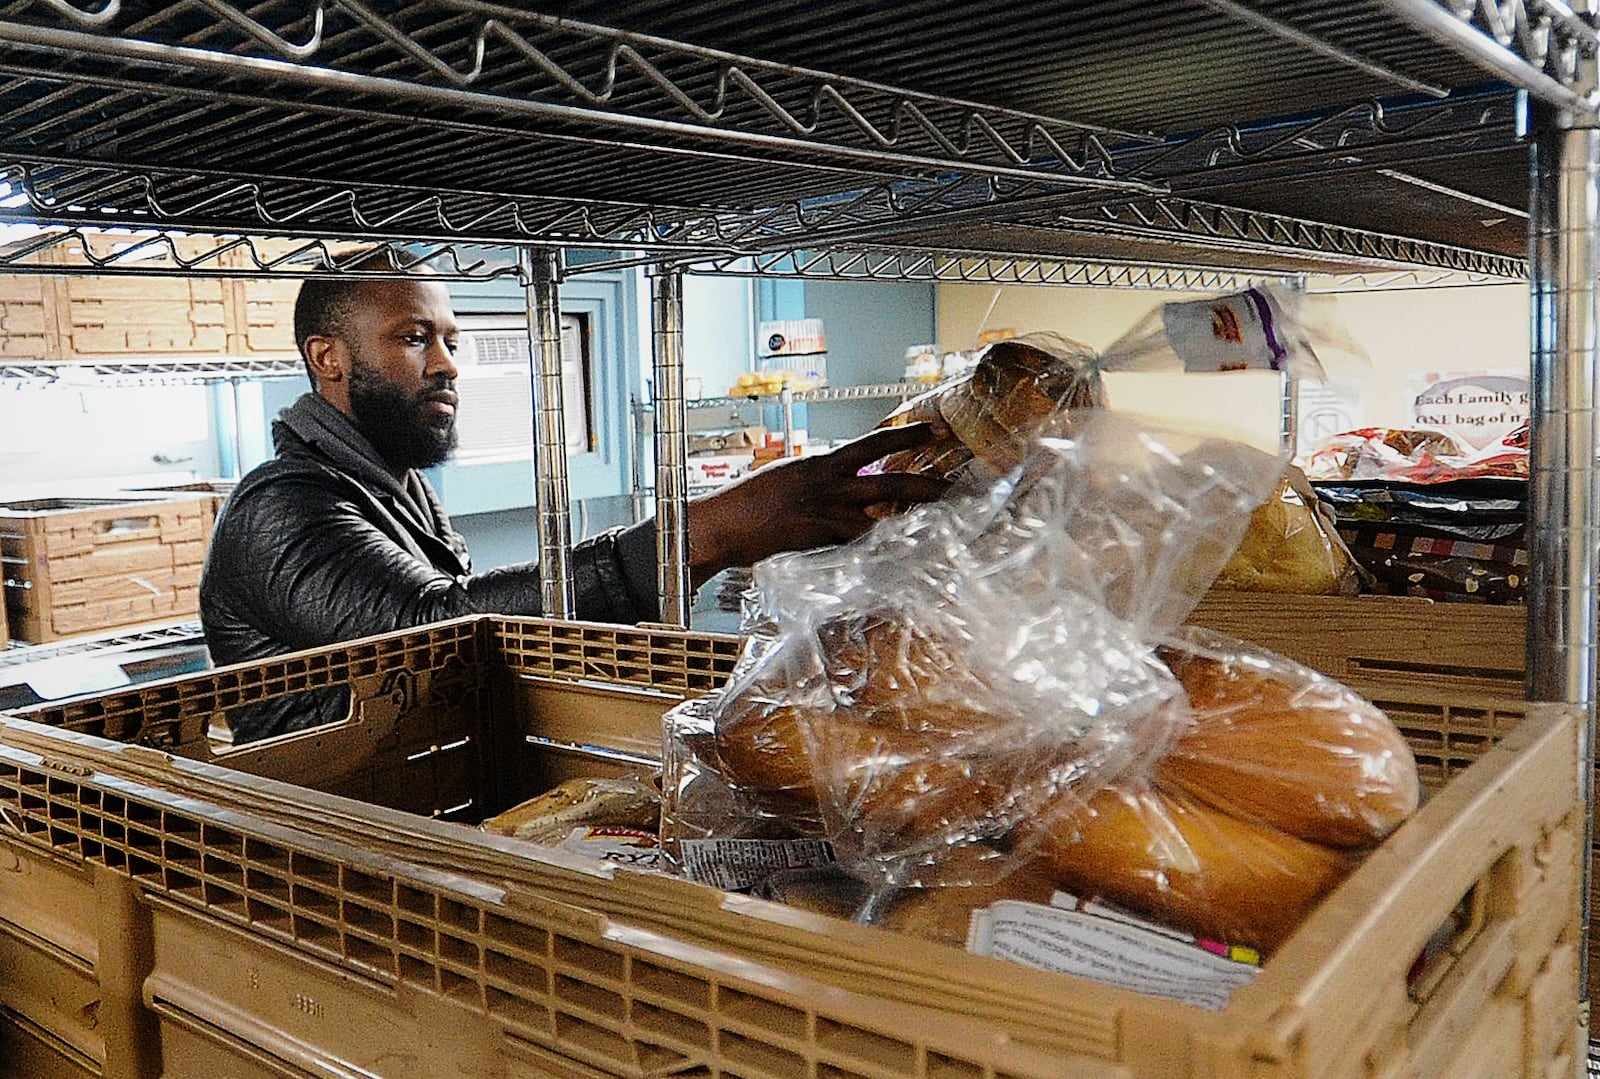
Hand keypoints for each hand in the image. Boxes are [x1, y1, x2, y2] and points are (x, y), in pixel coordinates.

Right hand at [686, 423, 949, 581]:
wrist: (722, 522)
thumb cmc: (747, 502)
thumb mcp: (785, 478)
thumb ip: (815, 479)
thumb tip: (835, 480)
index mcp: (821, 463)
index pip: (873, 444)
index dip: (907, 437)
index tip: (935, 432)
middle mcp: (829, 483)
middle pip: (891, 480)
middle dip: (927, 484)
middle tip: (956, 488)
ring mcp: (826, 511)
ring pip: (883, 515)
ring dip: (915, 521)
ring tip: (944, 526)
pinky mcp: (820, 538)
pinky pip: (861, 544)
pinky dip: (883, 552)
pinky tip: (905, 557)